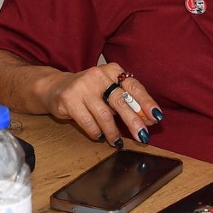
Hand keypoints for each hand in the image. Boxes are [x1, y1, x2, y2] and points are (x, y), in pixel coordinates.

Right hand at [38, 64, 162, 145]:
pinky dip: (97, 133)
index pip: (133, 86)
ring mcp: (82, 86)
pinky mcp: (69, 99)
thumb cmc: (90, 92)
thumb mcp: (110, 92)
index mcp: (113, 71)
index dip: (146, 102)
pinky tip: (101, 137)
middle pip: (120, 101)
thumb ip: (128, 103)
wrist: (56, 87)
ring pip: (104, 115)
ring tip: (117, 142)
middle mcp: (99, 75)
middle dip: (133, 121)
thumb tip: (149, 121)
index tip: (156, 117)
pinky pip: (88, 122)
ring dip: (113, 132)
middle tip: (143, 136)